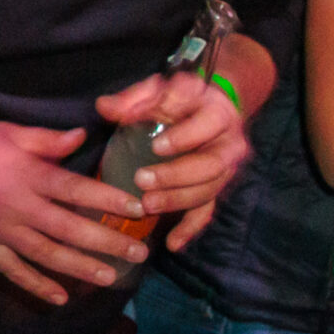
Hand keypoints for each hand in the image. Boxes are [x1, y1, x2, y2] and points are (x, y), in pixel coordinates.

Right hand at [0, 110, 148, 306]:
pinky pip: (12, 271)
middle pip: (70, 228)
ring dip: (81, 267)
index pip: (77, 189)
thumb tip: (81, 138)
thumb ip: (45, 139)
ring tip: (110, 277)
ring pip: (47, 255)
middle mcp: (18, 206)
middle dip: (107, 241)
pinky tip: (60, 297)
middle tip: (138, 252)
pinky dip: (36, 285)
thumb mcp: (6, 130)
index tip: (138, 207)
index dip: (109, 199)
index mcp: (27, 173)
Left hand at [94, 73, 249, 251]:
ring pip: (209, 190)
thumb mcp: (157, 90)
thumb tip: (104, 107)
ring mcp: (226, 168)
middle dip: (176, 175)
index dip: (184, 137)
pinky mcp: (216, 188)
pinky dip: (190, 229)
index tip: (156, 147)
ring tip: (147, 205)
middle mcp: (228, 142)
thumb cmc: (179, 98)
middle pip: (211, 164)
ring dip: (178, 200)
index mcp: (215, 111)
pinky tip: (172, 243)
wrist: (215, 108)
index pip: (205, 123)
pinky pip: (208, 211)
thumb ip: (132, 98)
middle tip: (142, 179)